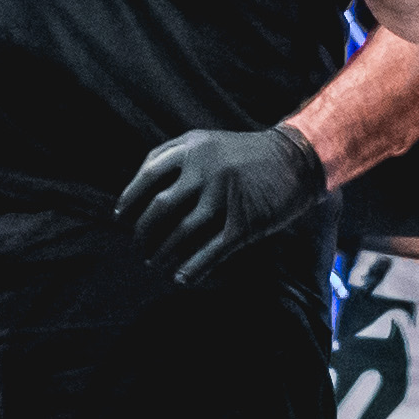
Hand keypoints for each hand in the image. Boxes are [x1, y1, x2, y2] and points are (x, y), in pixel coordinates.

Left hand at [119, 124, 324, 286]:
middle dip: (144, 232)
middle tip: (139, 245)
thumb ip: (173, 154)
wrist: (297, 159)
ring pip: (182, 233)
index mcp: (193, 149)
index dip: (129, 199)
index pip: (148, 176)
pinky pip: (212, 251)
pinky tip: (181, 278)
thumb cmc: (246, 152)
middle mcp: (206, 171)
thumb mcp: (207, 140)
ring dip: (164, 253)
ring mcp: (226, 197)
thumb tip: (138, 184)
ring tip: (156, 263)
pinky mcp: (245, 222)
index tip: (121, 218)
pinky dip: (193, 268)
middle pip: (161, 208)